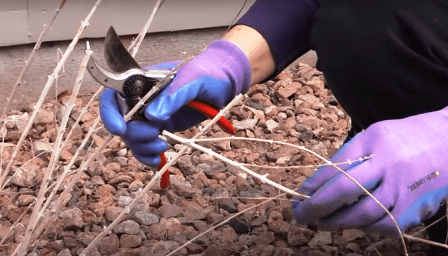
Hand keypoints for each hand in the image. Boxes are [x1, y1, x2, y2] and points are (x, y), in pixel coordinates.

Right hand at [99, 40, 250, 165]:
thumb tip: (152, 116)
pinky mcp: (161, 127)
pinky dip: (148, 156)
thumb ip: (173, 96)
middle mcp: (142, 99)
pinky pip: (145, 146)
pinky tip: (158, 160)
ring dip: (143, 148)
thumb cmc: (208, 73)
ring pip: (132, 138)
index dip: (110, 113)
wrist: (224, 83)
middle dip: (135, 135)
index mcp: (143, 82)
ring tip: (163, 146)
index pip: (114, 96)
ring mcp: (151, 115)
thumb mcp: (193, 79)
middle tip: (156, 135)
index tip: (120, 129)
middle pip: (122, 122)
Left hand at [292, 107, 447, 235]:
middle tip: (301, 216)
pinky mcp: (418, 207)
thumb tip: (318, 184)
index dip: (313, 187)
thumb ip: (348, 158)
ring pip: (364, 214)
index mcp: (374, 142)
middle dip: (318, 207)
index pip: (335, 168)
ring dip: (339, 222)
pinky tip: (357, 224)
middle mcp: (389, 165)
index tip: (298, 197)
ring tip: (324, 223)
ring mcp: (405, 188)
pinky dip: (367, 227)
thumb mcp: (372, 136)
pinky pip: (386, 225)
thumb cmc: (403, 138)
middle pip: (346, 191)